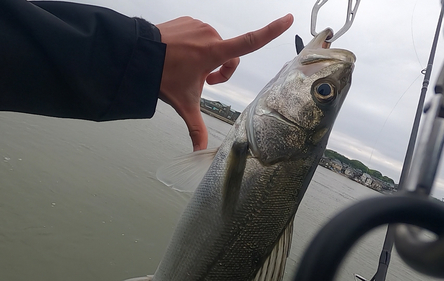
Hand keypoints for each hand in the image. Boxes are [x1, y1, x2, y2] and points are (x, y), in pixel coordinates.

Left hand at [156, 14, 293, 150]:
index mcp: (214, 52)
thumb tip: (200, 151)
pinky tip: (180, 57)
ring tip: (188, 70)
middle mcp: (210, 34)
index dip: (271, 30)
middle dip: (220, 70)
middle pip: (228, 55)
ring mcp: (198, 25)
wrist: (137, 53)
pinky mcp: (188, 21)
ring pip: (213, 46)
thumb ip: (196, 127)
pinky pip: (200, 36)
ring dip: (207, 58)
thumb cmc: (163, 76)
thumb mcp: (184, 103)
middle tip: (203, 82)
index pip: (250, 42)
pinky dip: (195, 48)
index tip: (288, 18)